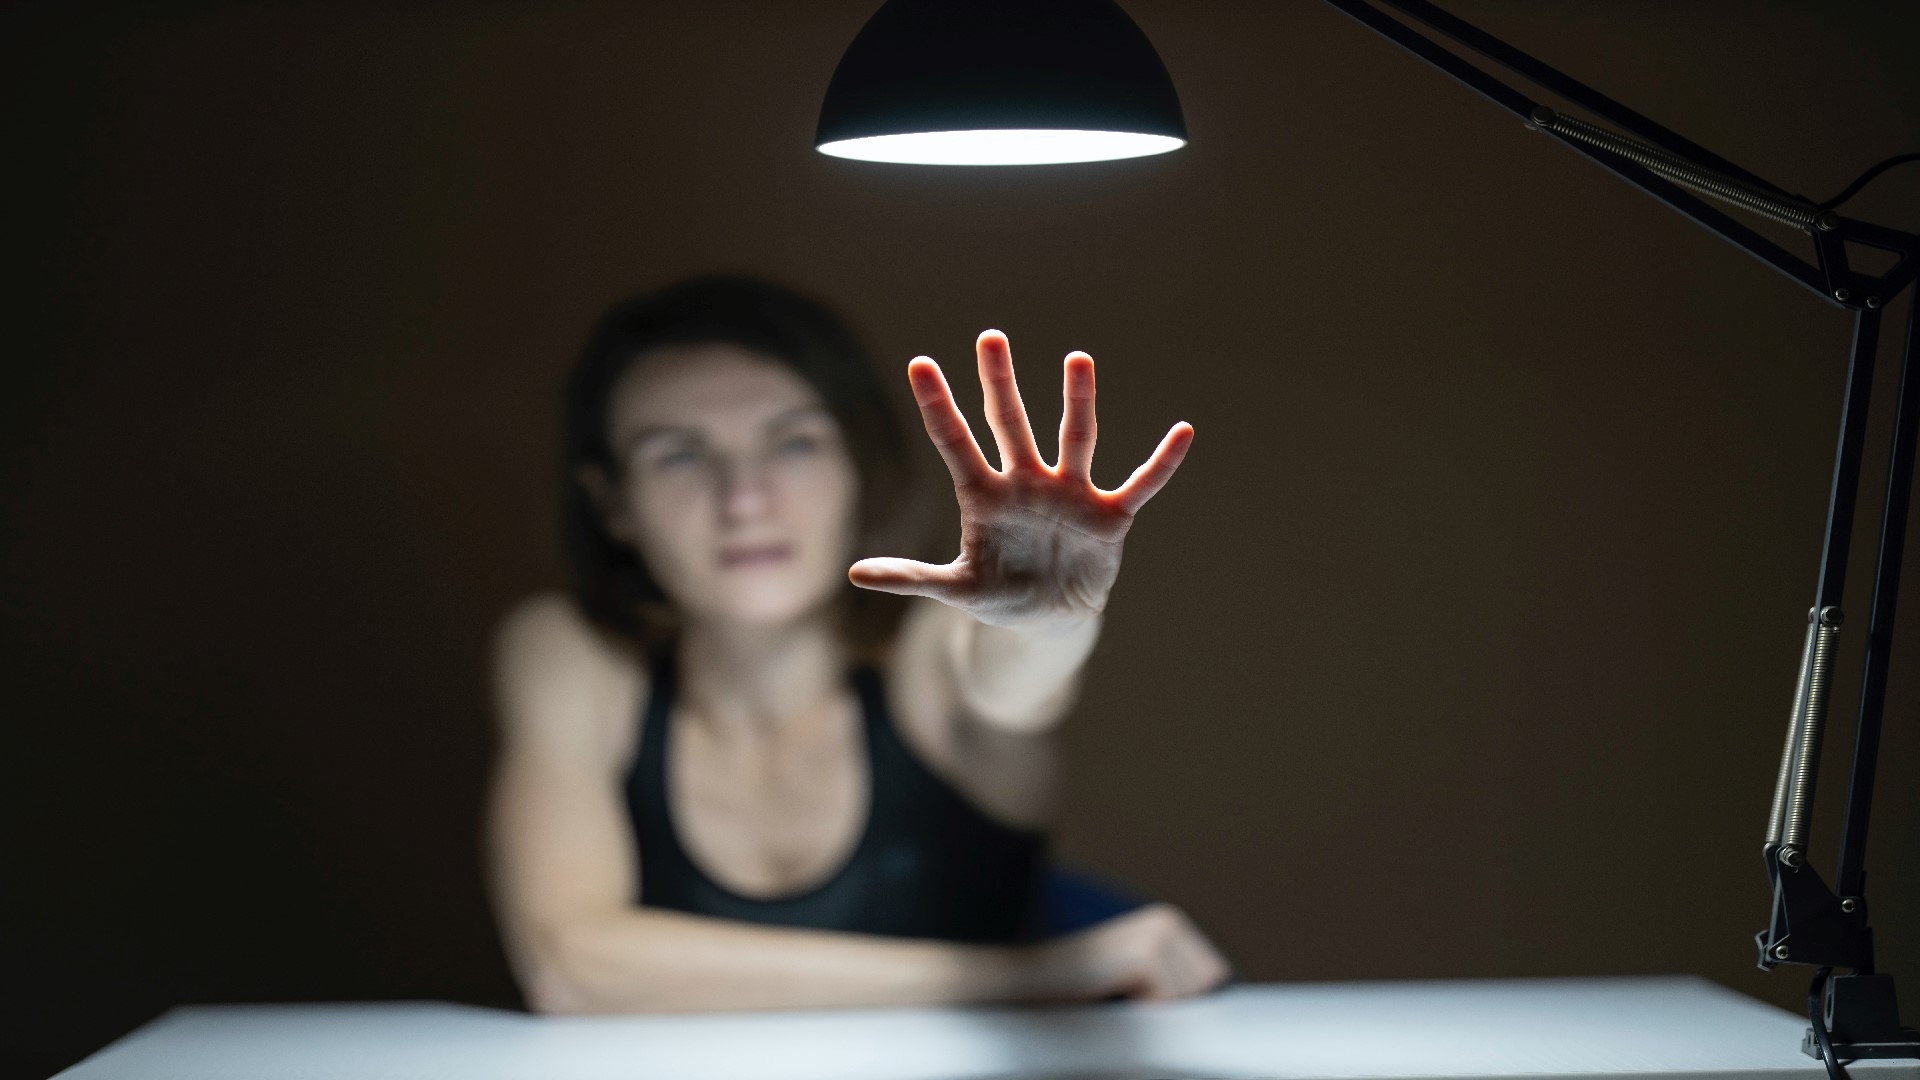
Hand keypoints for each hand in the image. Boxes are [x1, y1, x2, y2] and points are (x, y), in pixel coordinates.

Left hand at [849, 330, 1192, 629]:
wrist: (1048, 619)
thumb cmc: (1000, 595)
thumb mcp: (956, 590)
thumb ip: (911, 578)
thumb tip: (853, 573)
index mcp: (985, 496)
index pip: (955, 442)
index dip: (938, 406)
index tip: (920, 364)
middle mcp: (1026, 483)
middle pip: (1010, 424)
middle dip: (999, 383)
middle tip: (990, 337)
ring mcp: (1068, 495)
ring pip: (1073, 439)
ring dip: (1077, 401)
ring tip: (1077, 359)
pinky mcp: (1108, 517)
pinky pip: (1140, 484)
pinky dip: (1161, 463)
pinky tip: (1183, 433)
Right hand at [1020, 904, 1231, 1002]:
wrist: (1033, 976)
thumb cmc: (1081, 983)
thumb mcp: (1136, 972)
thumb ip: (1174, 974)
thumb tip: (1215, 988)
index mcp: (1169, 920)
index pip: (1214, 974)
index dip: (1182, 995)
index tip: (1145, 993)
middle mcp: (1168, 920)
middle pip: (1206, 985)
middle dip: (1170, 999)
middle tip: (1127, 992)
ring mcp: (1158, 934)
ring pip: (1188, 995)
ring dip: (1153, 1004)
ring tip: (1118, 989)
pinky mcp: (1147, 954)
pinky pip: (1169, 1000)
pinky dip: (1143, 1007)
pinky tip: (1113, 989)